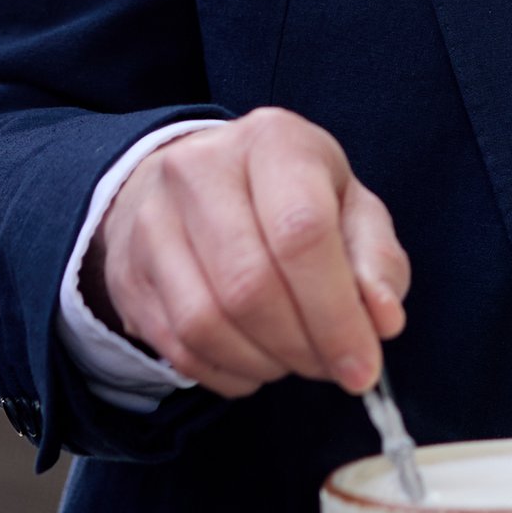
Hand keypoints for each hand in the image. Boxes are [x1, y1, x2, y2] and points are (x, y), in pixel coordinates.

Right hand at [84, 108, 409, 396]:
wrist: (200, 181)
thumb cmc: (292, 195)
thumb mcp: (350, 205)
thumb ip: (377, 260)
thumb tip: (383, 320)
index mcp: (273, 141)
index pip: (302, 234)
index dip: (336, 311)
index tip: (362, 367)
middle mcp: (201, 171)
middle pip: (250, 285)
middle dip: (302, 345)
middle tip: (334, 367)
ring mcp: (152, 222)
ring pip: (206, 322)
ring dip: (264, 362)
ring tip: (297, 360)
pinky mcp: (128, 272)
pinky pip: (176, 346)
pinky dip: (226, 372)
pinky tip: (258, 364)